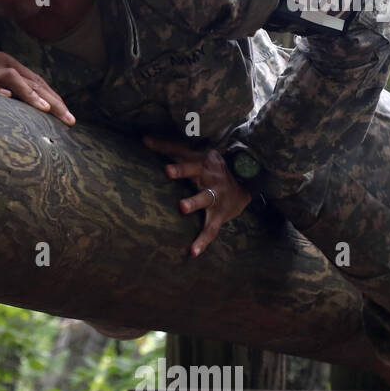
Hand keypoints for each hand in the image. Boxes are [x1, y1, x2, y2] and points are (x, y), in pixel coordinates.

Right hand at [0, 51, 75, 125]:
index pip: (38, 82)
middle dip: (52, 101)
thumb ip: (19, 102)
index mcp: (9, 66)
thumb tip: (48, 119)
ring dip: (30, 94)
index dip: (56, 100)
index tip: (70, 120)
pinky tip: (7, 99)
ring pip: (12, 76)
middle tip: (67, 119)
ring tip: (45, 110)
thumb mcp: (0, 100)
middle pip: (32, 80)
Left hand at [142, 134, 250, 258]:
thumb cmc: (209, 168)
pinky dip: (202, 241)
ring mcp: (215, 195)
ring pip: (204, 197)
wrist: (247, 184)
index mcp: (199, 160)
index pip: (180, 150)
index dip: (165, 146)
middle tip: (168, 170)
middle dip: (181, 170)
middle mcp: (208, 175)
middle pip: (194, 170)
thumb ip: (168, 147)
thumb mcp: (194, 155)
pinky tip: (192, 252)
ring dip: (194, 201)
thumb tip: (143, 138)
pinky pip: (210, 229)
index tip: (147, 142)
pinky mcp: (219, 214)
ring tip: (182, 207)